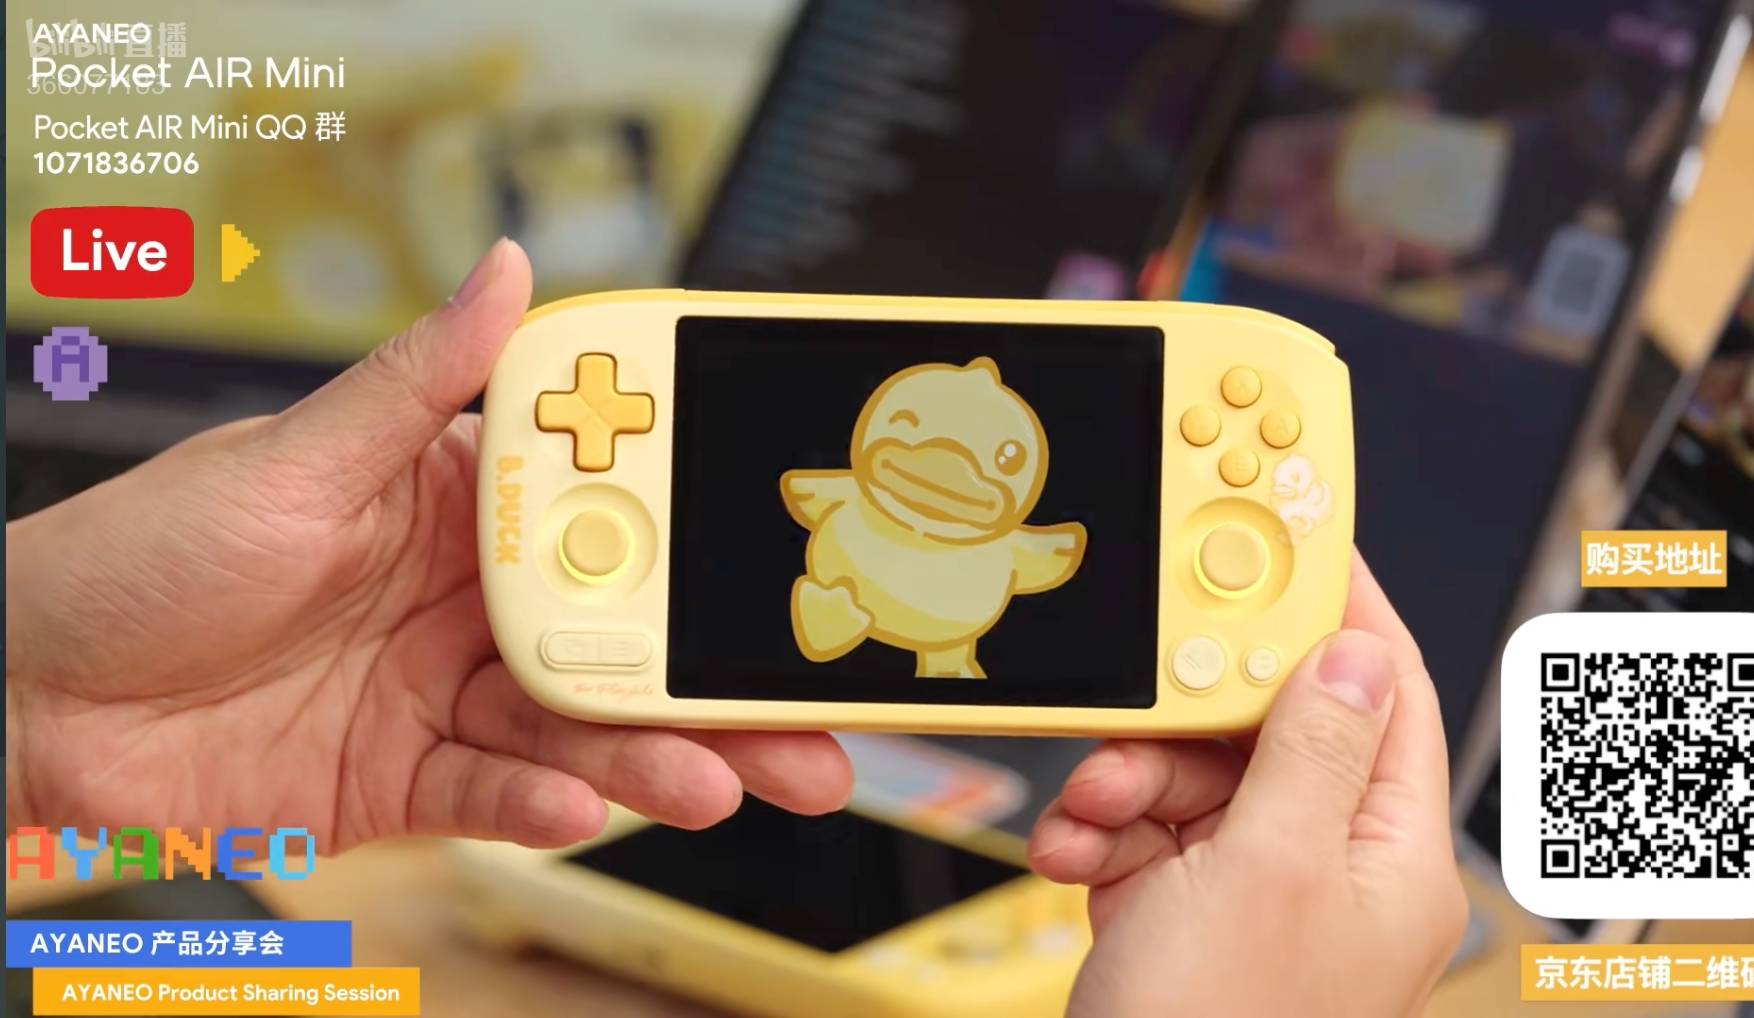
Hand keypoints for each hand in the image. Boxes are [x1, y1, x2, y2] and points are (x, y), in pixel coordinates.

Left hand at [6, 240, 852, 851]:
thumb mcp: (294, 456)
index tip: (778, 570)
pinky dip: (539, 802)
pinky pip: (494, 795)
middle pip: (623, 645)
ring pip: (578, 729)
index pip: (608, 524)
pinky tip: (576, 803)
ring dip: (652, 756)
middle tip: (807, 724)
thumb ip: (422, 383)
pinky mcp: (404, 782)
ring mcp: (441, 697)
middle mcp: (467, 603)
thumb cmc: (140, 552)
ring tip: (713, 779)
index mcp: (460, 508)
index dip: (699, 548)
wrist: (26, 697)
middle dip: (717, 687)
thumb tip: (511, 268)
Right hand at [1029, 554, 1465, 1017]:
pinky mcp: (1191, 917)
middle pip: (1266, 732)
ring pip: (1194, 781)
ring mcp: (1259, 896)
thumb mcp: (1267, 867)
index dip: (1339, 615)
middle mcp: (1333, 869)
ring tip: (1090, 816)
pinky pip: (1149, 835)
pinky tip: (1075, 855)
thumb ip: (1312, 748)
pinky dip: (1104, 834)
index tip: (1291, 549)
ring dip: (1127, 786)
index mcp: (1390, 855)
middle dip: (1183, 725)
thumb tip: (1352, 652)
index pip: (1386, 694)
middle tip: (1133, 719)